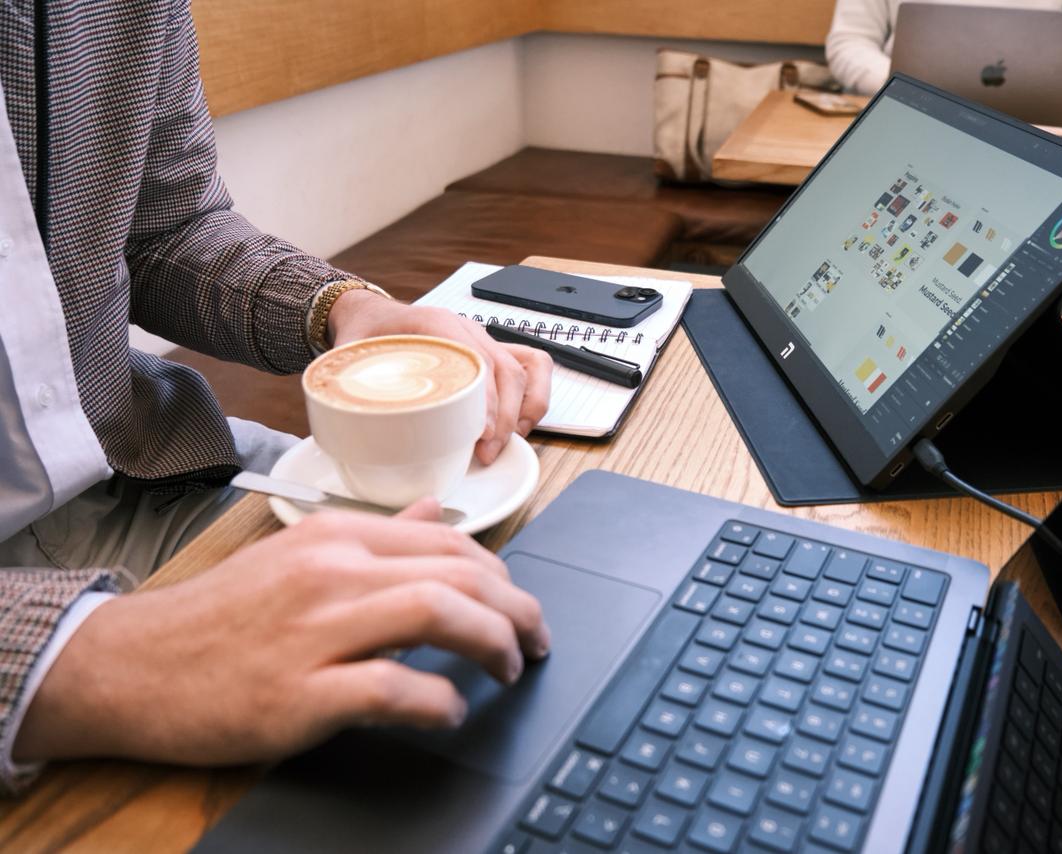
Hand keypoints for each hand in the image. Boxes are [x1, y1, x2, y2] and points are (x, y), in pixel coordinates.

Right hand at [12, 499, 549, 766]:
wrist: (130, 666)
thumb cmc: (220, 616)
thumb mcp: (299, 555)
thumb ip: (377, 535)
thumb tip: (439, 512)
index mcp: (336, 535)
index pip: (451, 542)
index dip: (504, 577)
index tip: (519, 606)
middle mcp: (332, 571)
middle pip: (460, 574)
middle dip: (519, 611)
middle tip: (537, 643)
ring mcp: (316, 631)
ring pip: (438, 614)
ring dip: (495, 644)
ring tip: (511, 669)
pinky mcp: (299, 694)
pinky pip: (391, 689)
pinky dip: (437, 701)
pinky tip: (450, 710)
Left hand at [327, 289, 552, 463]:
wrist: (371, 315)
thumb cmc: (366, 333)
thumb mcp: (351, 356)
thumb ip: (354, 383)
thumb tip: (358, 422)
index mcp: (436, 323)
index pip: (476, 358)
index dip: (485, 398)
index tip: (480, 432)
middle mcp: (467, 329)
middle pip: (508, 368)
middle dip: (505, 416)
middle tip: (487, 450)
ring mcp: (483, 340)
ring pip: (527, 368)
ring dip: (523, 409)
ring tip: (505, 441)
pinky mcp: (491, 353)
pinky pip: (530, 366)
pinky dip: (533, 397)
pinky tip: (516, 424)